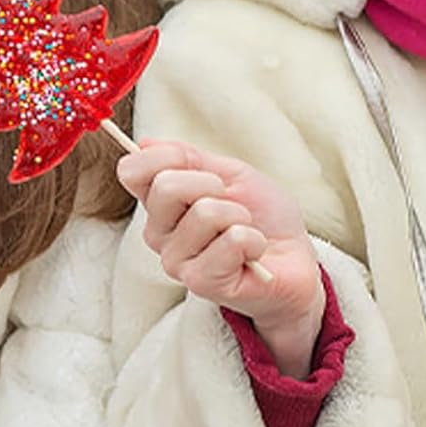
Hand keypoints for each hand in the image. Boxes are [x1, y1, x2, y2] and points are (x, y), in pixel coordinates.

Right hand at [118, 141, 324, 376]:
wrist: (294, 261)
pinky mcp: (200, 282)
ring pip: (205, 213)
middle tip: (231, 203)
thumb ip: (189, 159)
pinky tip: (252, 254)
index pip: (132, 171)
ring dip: (239, 216)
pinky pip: (231, 241)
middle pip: (166, 186)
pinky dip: (253, 239)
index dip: (163, 156)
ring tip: (245, 231)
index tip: (195, 163)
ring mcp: (176, 261)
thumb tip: (145, 144)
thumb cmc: (262, 217)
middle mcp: (159, 234)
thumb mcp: (229, 174)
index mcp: (161, 204)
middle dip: (212, 184)